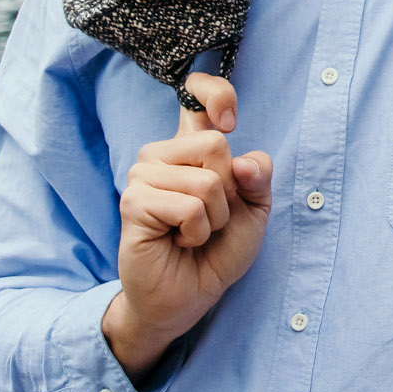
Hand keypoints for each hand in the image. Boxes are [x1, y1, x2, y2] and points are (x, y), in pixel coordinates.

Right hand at [102, 74, 273, 379]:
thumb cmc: (217, 251)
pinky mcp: (134, 203)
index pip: (196, 95)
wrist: (189, 297)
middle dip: (229, 192)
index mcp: (189, 147)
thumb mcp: (254, 211)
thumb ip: (258, 178)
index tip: (230, 119)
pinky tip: (180, 241)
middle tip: (210, 218)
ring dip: (214, 217)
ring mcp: (143, 176)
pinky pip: (190, 206)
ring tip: (194, 233)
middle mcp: (161, 154)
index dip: (216, 94)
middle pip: (216, 144)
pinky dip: (197, 231)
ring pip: (207, 180)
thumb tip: (245, 162)